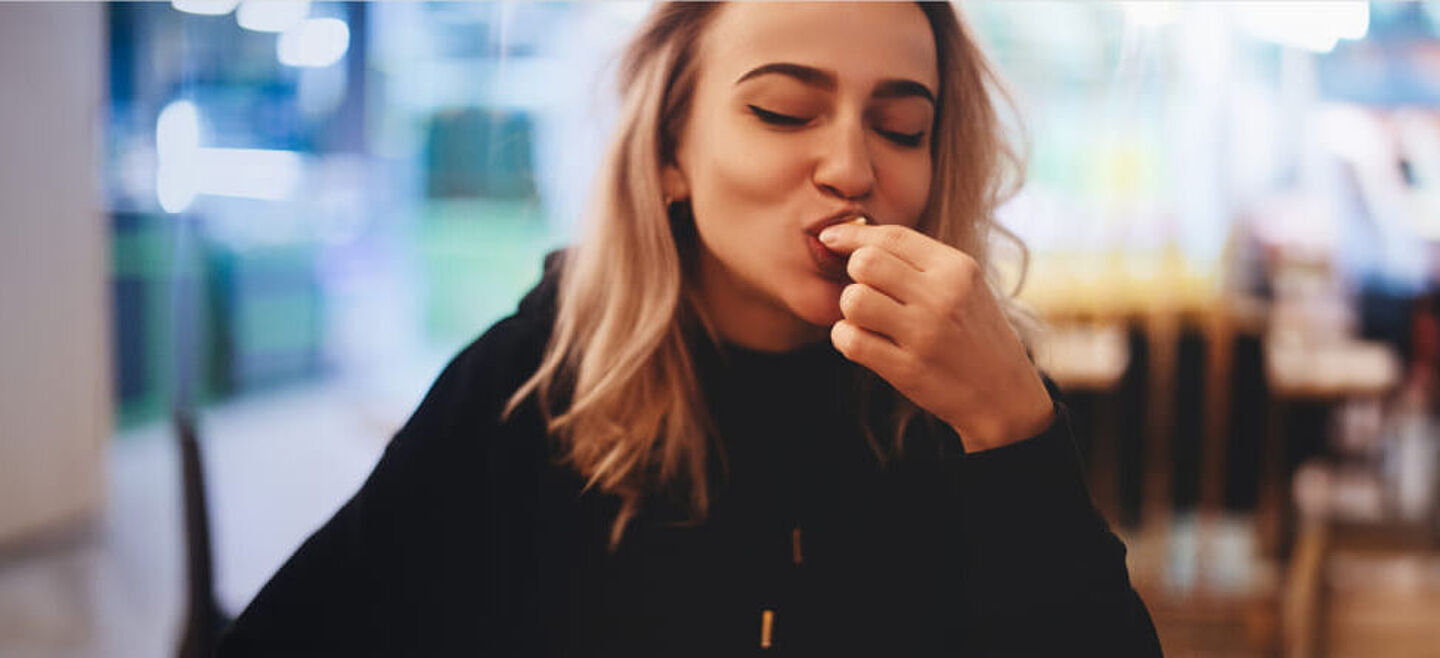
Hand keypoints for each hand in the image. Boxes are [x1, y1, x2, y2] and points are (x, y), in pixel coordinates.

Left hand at [818, 221, 1052, 451]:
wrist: (1004, 395)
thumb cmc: (975, 333)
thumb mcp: (965, 286)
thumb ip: (920, 262)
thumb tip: (856, 239)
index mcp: (958, 268)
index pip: (892, 237)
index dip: (852, 234)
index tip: (830, 238)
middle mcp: (942, 296)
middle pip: (866, 263)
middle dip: (854, 274)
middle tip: (867, 291)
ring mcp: (924, 334)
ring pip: (854, 300)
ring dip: (850, 309)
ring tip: (867, 319)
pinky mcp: (907, 369)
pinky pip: (850, 340)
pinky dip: (845, 338)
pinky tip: (862, 340)